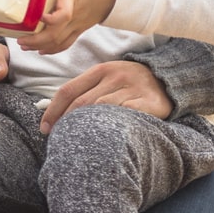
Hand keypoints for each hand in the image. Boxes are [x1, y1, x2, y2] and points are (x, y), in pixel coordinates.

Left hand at [15, 0, 118, 54]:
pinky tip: (40, 51)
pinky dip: (53, 49)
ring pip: (59, 42)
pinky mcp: (80, 29)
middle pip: (56, 34)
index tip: (39, 16)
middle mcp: (75, 15)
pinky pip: (66, 44)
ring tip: (24, 46)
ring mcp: (78, 25)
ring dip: (41, 46)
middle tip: (20, 39)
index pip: (64, 13)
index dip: (52, 18)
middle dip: (36, 40)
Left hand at [38, 60, 171, 133]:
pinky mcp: (150, 102)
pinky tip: (104, 139)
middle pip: (82, 103)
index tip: (45, 128)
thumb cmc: (128, 83)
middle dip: (65, 123)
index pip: (68, 91)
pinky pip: (126, 117)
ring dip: (86, 128)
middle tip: (58, 139)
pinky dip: (112, 128)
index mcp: (100, 70)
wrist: (168, 79)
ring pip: (101, 110)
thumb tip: (52, 112)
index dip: (53, 111)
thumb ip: (83, 90)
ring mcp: (133, 88)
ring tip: (77, 142)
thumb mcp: (106, 78)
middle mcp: (116, 76)